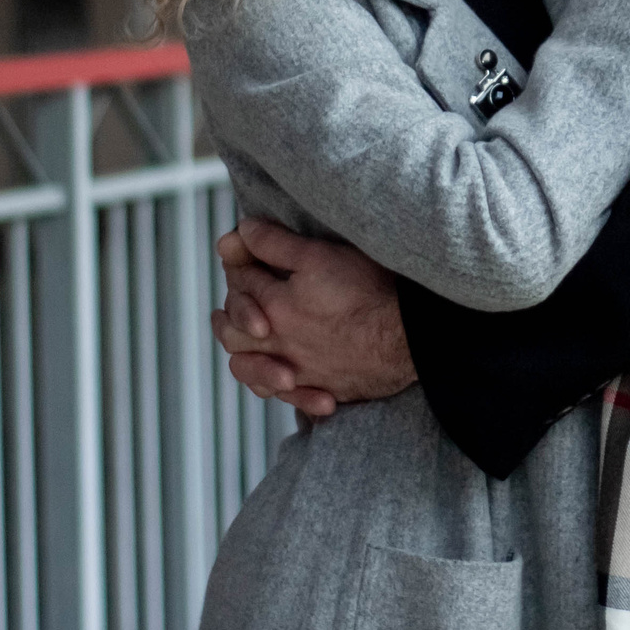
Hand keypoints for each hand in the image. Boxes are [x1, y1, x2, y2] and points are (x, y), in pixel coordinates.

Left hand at [210, 218, 417, 419]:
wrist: (407, 336)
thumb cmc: (368, 291)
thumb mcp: (320, 255)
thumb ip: (276, 244)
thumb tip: (239, 232)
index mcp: (273, 307)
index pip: (243, 285)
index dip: (239, 266)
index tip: (241, 254)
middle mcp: (279, 344)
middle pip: (235, 335)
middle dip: (226, 319)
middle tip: (222, 313)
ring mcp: (301, 371)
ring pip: (254, 372)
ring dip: (244, 360)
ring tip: (242, 353)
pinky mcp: (325, 388)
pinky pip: (289, 396)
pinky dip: (279, 390)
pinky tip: (284, 382)